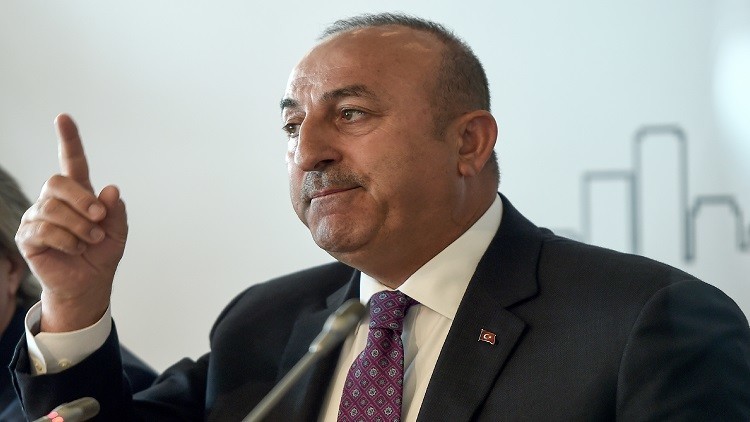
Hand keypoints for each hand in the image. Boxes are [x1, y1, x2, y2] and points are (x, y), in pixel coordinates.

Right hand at [15, 114, 127, 331]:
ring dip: (79, 225)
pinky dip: (67, 240)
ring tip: (91, 240)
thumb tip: (111, 190)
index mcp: (78, 194)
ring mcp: (38, 217)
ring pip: (52, 207)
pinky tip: (75, 248)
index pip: (72, 162)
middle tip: (99, 218)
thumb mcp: (117, 233)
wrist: (89, 284)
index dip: (68, 140)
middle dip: (82, 199)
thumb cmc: (101, 256)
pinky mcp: (28, 237)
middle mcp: (54, 201)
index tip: (63, 117)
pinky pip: (45, 230)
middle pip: (57, 181)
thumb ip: (116, 212)